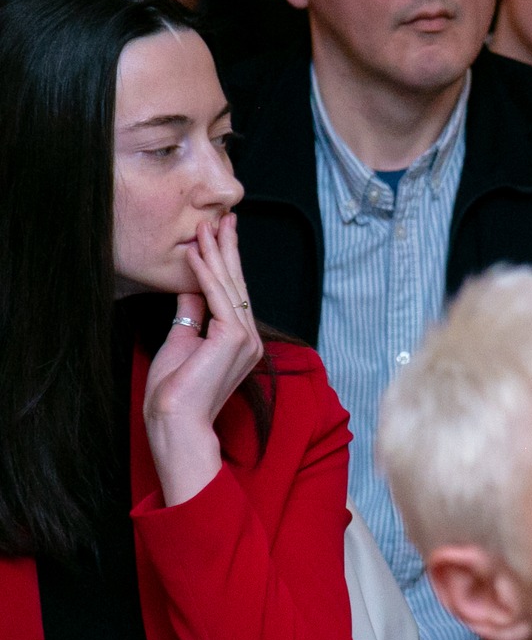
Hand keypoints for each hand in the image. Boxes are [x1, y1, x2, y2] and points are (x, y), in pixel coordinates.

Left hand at [142, 214, 261, 505]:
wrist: (175, 421)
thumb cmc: (174, 393)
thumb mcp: (180, 343)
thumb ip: (191, 316)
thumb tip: (190, 290)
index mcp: (240, 342)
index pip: (233, 294)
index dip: (225, 263)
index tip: (218, 236)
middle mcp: (250, 339)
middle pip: (236, 285)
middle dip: (227, 249)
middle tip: (223, 218)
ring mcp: (245, 339)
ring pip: (229, 286)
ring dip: (216, 253)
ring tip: (206, 226)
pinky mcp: (233, 338)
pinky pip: (218, 297)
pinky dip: (205, 272)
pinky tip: (196, 252)